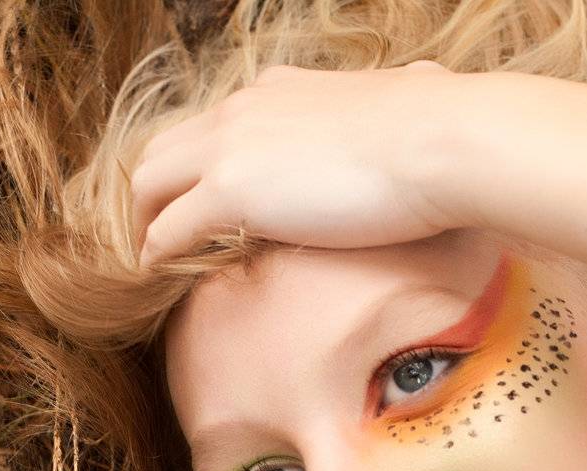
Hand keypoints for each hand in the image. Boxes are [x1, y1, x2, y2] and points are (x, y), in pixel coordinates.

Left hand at [130, 61, 468, 266]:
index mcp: (278, 89)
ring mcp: (230, 148)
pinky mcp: (230, 192)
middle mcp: (243, 109)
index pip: (214, 125)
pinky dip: (155, 252)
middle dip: (152, 194)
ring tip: (151, 258)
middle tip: (157, 233)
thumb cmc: (439, 131)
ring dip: (144, 223)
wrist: (442, 142)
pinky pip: (168, 229)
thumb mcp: (404, 103)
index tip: (201, 201)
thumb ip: (392, 107)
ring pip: (148, 184)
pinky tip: (160, 273)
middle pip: (163, 149)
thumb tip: (433, 82)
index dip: (198, 167)